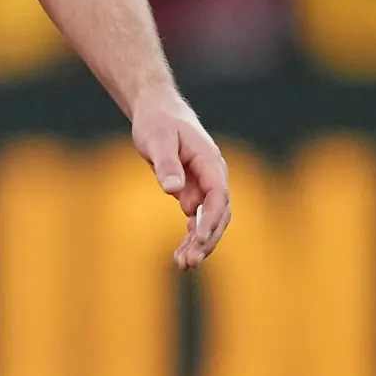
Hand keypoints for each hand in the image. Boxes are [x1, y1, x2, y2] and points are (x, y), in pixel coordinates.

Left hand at [132, 87, 230, 270]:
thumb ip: (166, 163)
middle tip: (189, 260)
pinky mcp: (192, 191)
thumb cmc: (157, 121)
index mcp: (210, 160)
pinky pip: (195, 218)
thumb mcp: (157, 138)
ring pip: (208, 220)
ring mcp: (204, 185)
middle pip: (219, 213)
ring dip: (198, 243)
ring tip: (183, 264)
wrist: (156, 110)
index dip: (210, 218)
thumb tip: (174, 190)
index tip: (197, 238)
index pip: (218, 195)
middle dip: (206, 239)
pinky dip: (190, 236)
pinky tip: (181, 254)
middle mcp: (212, 175)